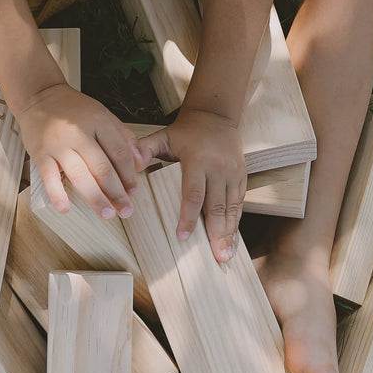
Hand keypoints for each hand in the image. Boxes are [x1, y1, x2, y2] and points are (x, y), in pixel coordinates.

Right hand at [16, 83, 142, 220]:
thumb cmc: (73, 109)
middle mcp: (78, 133)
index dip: (129, 175)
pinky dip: (57, 195)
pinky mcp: (40, 153)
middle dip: (116, 193)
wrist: (39, 96)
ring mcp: (58, 144)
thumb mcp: (103, 115)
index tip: (134, 192)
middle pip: (102, 168)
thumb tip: (142, 162)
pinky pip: (50, 178)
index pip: (119, 153)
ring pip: (80, 176)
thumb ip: (123, 137)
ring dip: (95, 198)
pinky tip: (65, 208)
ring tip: (106, 214)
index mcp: (98, 121)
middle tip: (125, 211)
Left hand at [137, 107, 246, 262]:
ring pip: (231, 208)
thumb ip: (145, 149)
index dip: (189, 217)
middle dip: (217, 233)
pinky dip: (236, 222)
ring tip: (225, 255)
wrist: (215, 115)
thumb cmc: (184, 131)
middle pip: (217, 206)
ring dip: (229, 233)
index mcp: (197, 161)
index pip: (193, 194)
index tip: (183, 237)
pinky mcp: (242, 176)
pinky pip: (239, 203)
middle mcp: (218, 168)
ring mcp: (233, 173)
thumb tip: (130, 163)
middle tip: (216, 258)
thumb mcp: (162, 137)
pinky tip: (232, 240)